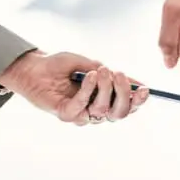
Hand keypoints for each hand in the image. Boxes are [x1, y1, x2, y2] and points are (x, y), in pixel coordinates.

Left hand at [0, 51, 149, 125]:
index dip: (138, 101)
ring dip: (105, 89)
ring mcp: (81, 114)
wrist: (35, 67)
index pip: (128, 107)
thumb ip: (111, 74)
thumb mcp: (92, 64)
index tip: (144, 89)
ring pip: (103, 110)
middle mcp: (96, 111)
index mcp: (106, 100)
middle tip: (118, 75)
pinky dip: (88, 90)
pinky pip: (82, 106)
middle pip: (119, 113)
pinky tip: (89, 75)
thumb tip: (136, 82)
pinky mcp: (66, 114)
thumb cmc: (62, 66)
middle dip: (123, 94)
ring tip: (101, 70)